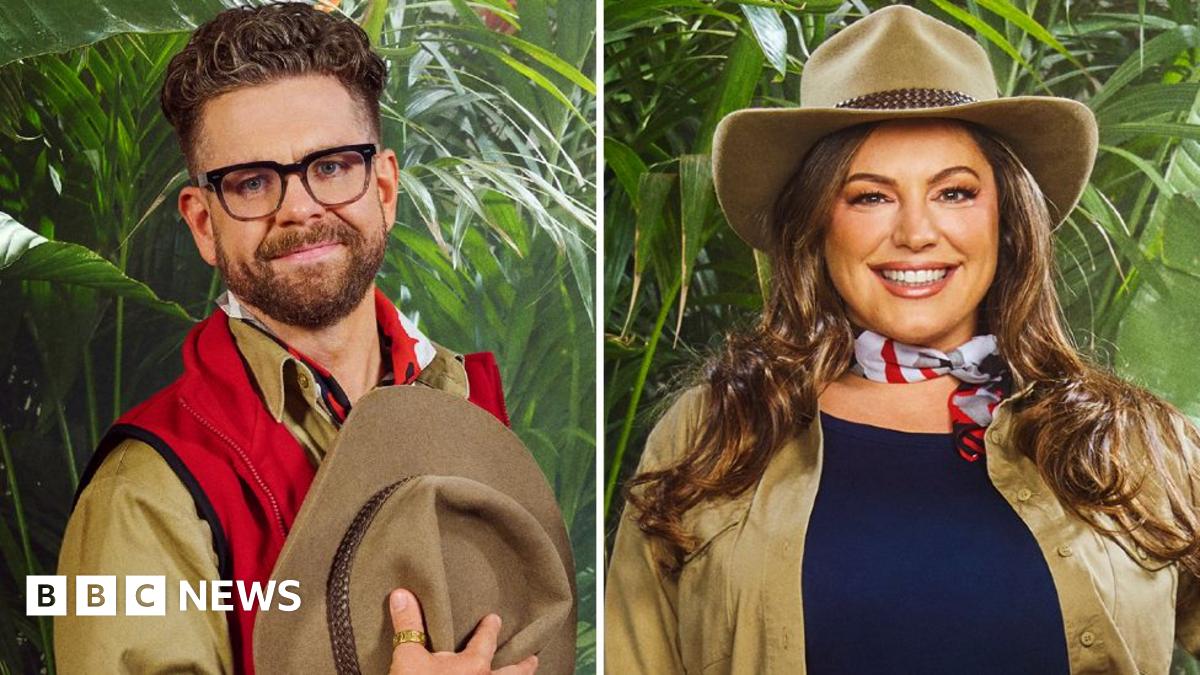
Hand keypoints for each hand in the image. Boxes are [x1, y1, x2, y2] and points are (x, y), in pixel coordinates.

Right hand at [386, 588, 538, 674]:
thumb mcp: (408, 657)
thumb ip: (408, 625)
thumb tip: (401, 593)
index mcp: (474, 666)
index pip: (486, 641)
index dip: (490, 629)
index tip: (495, 619)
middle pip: (511, 673)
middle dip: (522, 666)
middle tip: (534, 659)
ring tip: (526, 674)